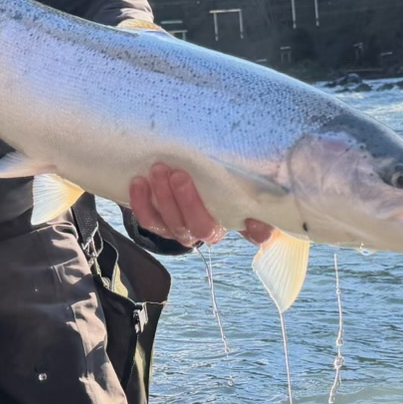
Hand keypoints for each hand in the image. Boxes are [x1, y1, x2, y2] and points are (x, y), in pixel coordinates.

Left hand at [129, 162, 272, 247]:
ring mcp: (179, 229)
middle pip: (197, 226)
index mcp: (231, 222)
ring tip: (157, 170)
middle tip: (179, 174)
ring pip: (169, 222)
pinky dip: (141, 202)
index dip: (254, 231)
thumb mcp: (239, 189)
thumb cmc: (218, 185)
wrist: (187, 182)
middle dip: (187, 201)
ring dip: (161, 197)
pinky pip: (148, 219)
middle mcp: (204, 231)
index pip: (251, 232)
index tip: (255, 222)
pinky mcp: (159, 223)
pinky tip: (138, 182)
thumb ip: (254, 200)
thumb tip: (264, 226)